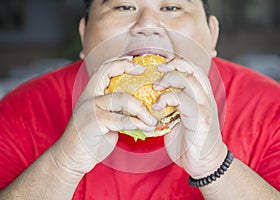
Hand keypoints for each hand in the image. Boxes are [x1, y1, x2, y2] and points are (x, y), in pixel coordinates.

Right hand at [52, 57, 156, 174]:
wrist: (71, 157)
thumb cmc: (90, 138)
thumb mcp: (104, 119)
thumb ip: (116, 110)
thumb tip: (140, 108)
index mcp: (91, 93)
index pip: (104, 68)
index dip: (120, 62)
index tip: (138, 64)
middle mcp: (89, 97)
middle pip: (108, 73)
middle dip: (128, 69)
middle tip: (145, 73)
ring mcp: (90, 108)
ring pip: (121, 98)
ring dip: (141, 109)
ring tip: (153, 119)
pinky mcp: (93, 122)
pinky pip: (120, 119)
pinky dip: (136, 123)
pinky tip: (146, 128)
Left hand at [153, 58, 226, 178]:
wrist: (205, 163)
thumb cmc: (189, 141)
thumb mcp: (179, 119)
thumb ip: (171, 106)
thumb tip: (151, 99)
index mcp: (201, 95)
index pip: (193, 69)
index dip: (177, 62)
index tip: (160, 64)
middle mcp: (205, 97)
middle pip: (192, 69)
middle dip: (172, 65)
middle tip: (156, 70)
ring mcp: (204, 106)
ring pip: (188, 80)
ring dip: (168, 79)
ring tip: (154, 87)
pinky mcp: (200, 118)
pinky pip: (183, 100)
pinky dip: (167, 99)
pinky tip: (157, 106)